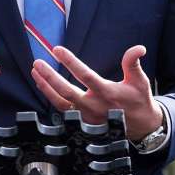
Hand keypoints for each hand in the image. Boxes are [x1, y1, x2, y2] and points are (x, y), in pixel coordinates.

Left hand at [31, 45, 164, 141]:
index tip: (57, 50)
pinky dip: (50, 97)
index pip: (85, 75)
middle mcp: (94, 105)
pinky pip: (62, 109)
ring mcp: (86, 115)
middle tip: (37, 62)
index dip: (70, 62)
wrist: (140, 126)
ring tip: (35, 71)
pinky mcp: (82, 122)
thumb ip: (133, 63)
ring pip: (60, 102)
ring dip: (45, 87)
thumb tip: (138, 48)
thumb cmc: (138, 100)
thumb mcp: (140, 81)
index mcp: (108, 93)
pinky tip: (43, 85)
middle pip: (66, 91)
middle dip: (49, 76)